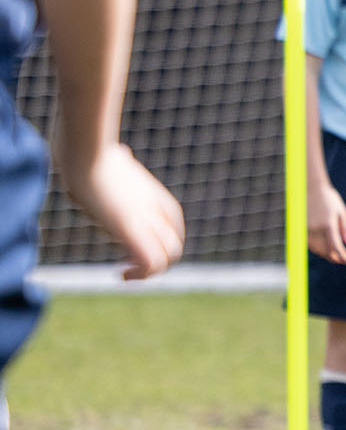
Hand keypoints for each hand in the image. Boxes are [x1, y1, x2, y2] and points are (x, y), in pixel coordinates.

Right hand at [59, 144, 183, 279]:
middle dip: (158, 259)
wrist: (87, 154)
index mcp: (152, 194)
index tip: (135, 245)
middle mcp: (154, 208)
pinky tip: (123, 275)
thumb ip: (122, 161)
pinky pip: (151, 261)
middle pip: (174, 242)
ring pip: (169, 255)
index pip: (172, 222)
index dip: (160, 237)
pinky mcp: (130, 228)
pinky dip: (142, 274)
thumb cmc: (92, 154)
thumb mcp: (114, 160)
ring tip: (128, 276)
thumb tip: (123, 153)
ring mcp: (145, 219)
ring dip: (150, 272)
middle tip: (131, 268)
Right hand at [309, 180, 345, 264]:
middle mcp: (315, 229)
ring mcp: (305, 229)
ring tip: (334, 256)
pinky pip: (309, 244)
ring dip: (325, 254)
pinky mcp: (299, 229)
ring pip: (316, 249)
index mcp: (327, 224)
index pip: (335, 246)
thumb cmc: (328, 199)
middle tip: (342, 260)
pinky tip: (323, 248)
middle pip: (325, 250)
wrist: (309, 187)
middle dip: (334, 257)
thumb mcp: (341, 212)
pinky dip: (317, 248)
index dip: (342, 256)